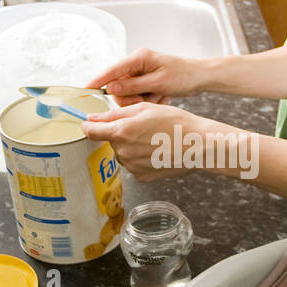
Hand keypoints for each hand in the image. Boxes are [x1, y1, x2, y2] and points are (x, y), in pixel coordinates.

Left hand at [81, 102, 207, 181]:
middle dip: (121, 134)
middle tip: (142, 127)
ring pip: (123, 154)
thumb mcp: (144, 109)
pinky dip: (141, 158)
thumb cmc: (175, 123)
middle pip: (111, 142)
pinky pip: (134, 165)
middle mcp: (124, 152)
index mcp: (122, 132)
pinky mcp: (142, 177)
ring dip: (131, 146)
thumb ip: (114, 114)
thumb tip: (92, 119)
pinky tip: (156, 151)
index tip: (90, 124)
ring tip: (153, 139)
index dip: (89, 126)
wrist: (197, 145)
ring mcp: (132, 167)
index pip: (90, 132)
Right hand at [86, 48, 203, 105]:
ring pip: (127, 94)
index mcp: (139, 58)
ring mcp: (141, 73)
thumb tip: (111, 88)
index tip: (86, 89)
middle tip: (147, 99)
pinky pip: (138, 95)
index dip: (98, 80)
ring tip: (159, 96)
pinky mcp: (145, 82)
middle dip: (131, 97)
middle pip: (118, 86)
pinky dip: (149, 99)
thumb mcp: (158, 83)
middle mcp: (137, 64)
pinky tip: (162, 96)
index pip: (112, 70)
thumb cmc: (183, 76)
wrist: (200, 77)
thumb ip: (133, 86)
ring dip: (142, 100)